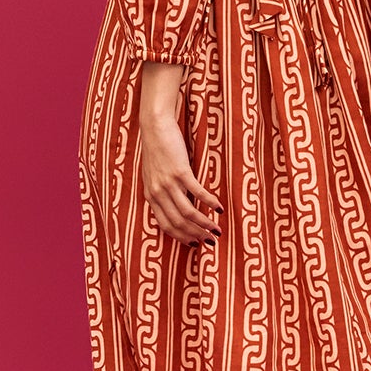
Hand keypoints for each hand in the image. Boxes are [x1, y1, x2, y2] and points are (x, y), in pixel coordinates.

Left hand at [139, 62, 222, 245]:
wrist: (155, 126)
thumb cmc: (157, 149)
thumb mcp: (155, 175)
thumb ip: (163, 192)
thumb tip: (180, 206)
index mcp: (150, 196)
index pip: (166, 225)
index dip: (182, 238)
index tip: (195, 244)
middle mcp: (157, 193)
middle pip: (178, 223)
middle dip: (196, 235)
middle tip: (211, 240)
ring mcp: (168, 183)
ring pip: (188, 213)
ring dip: (205, 224)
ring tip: (217, 229)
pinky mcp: (180, 171)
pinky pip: (197, 193)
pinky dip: (209, 203)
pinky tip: (219, 208)